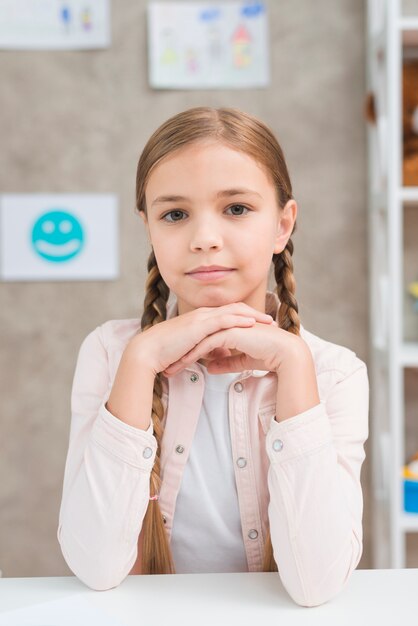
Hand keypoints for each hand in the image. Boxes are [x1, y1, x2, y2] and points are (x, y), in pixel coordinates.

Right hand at [125, 302, 275, 376]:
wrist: (148, 352)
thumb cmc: (167, 353)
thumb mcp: (194, 350)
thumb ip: (210, 349)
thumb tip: (225, 354)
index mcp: (201, 319)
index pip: (228, 313)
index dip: (246, 316)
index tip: (262, 323)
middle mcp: (203, 314)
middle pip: (235, 308)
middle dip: (254, 314)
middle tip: (271, 320)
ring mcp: (201, 318)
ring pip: (232, 311)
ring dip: (252, 316)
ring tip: (268, 322)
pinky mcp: (198, 325)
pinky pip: (223, 319)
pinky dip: (239, 320)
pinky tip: (252, 324)